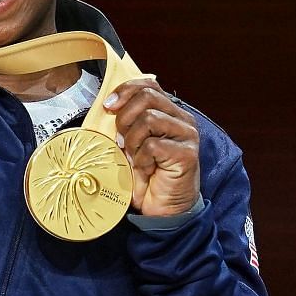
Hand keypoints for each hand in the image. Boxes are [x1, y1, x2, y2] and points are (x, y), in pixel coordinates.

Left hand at [104, 76, 200, 218]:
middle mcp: (182, 119)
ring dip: (133, 141)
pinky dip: (141, 159)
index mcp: (170, 112)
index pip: (148, 85)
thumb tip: (109, 103)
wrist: (162, 210)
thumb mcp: (132, 142)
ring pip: (149, 119)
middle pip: (147, 97)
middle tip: (122, 140)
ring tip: (135, 157)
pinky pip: (152, 145)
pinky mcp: (187, 153)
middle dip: (125, 118)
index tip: (108, 106)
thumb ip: (128, 121)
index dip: (125, 91)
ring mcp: (187, 135)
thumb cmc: (147, 176)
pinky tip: (146, 170)